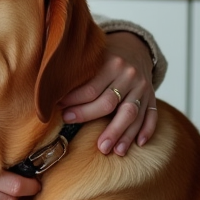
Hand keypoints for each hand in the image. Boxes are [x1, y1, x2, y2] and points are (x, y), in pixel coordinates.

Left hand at [58, 31, 156, 155]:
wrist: (134, 49)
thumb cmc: (104, 59)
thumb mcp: (92, 59)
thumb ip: (76, 73)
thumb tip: (48, 93)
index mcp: (110, 63)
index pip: (90, 89)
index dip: (75, 104)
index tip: (62, 115)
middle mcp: (128, 75)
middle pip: (110, 103)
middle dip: (94, 121)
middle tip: (79, 135)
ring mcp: (142, 86)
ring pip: (132, 113)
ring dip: (122, 133)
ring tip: (112, 151)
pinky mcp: (152, 96)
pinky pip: (152, 114)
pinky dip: (147, 129)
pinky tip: (139, 143)